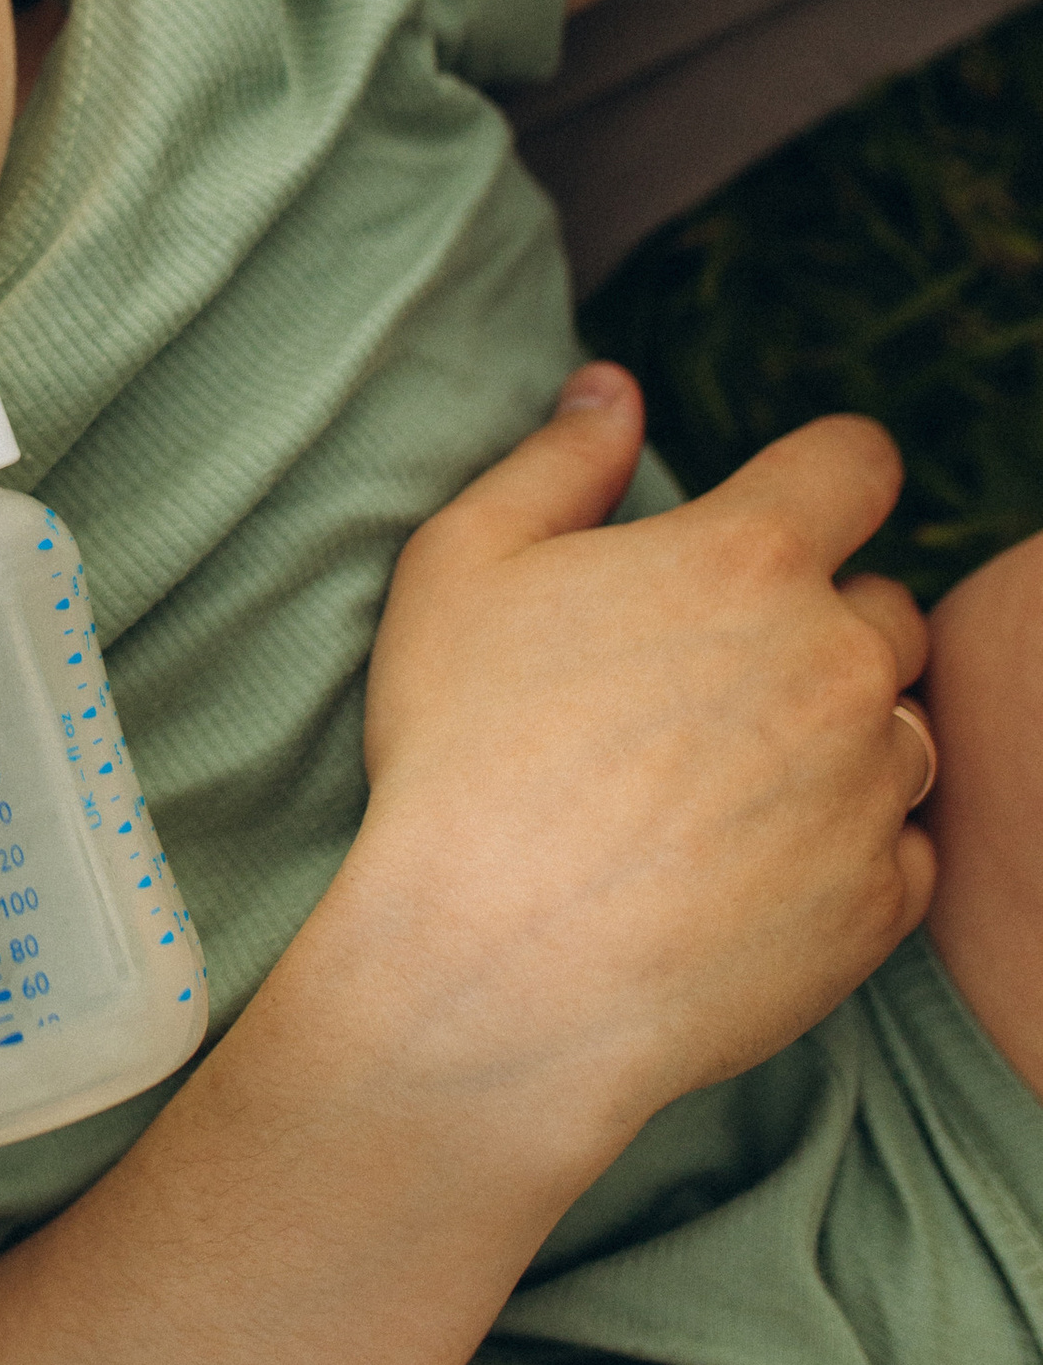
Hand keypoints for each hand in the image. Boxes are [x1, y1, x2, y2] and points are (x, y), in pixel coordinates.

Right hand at [349, 366, 933, 1159]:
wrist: (494, 976)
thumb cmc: (460, 759)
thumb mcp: (462, 568)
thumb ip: (556, 461)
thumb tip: (614, 389)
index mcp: (746, 557)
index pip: (858, 462)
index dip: (824, 475)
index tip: (787, 513)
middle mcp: (836, 661)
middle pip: (884, 605)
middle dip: (817, 624)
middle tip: (708, 682)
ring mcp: (871, 788)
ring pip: (898, 729)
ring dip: (838, 739)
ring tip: (720, 785)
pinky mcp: (881, 904)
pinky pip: (903, 847)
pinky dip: (846, 847)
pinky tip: (744, 866)